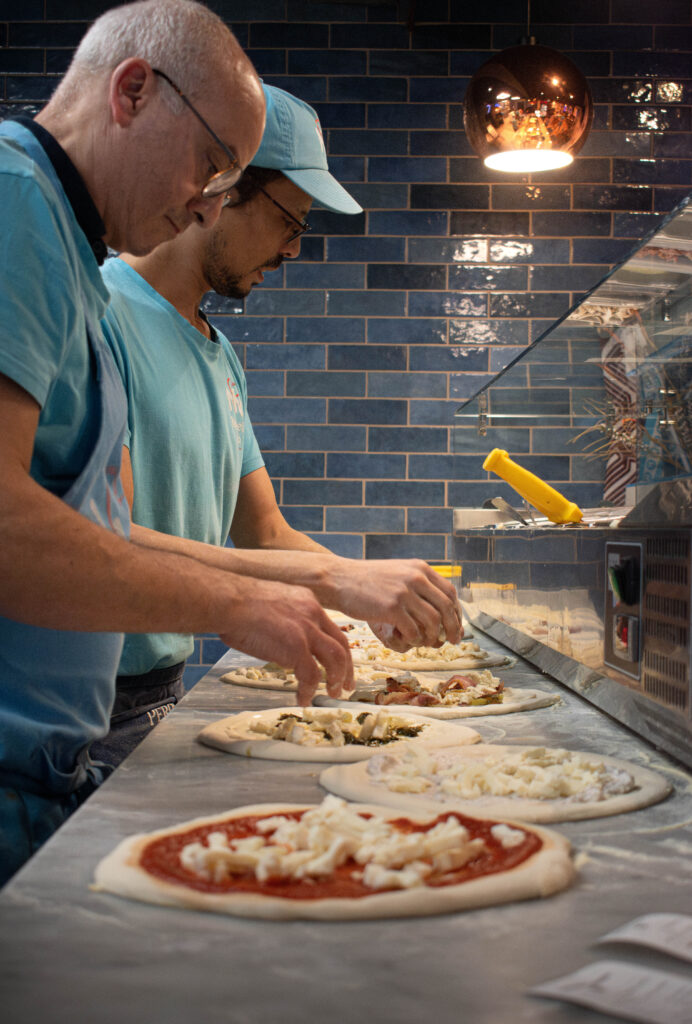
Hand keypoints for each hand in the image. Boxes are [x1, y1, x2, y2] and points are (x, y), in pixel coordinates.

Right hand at [219, 578, 353, 704]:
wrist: (228, 601)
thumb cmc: (236, 603)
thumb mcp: (270, 604)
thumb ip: (283, 620)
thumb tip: (280, 640)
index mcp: (306, 601)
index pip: (330, 627)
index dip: (336, 647)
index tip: (338, 661)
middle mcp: (312, 614)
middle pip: (341, 643)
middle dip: (346, 667)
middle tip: (345, 684)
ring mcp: (307, 630)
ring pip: (336, 659)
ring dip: (336, 678)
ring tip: (333, 693)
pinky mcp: (297, 646)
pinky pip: (311, 675)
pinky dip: (309, 690)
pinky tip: (303, 699)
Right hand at [327, 559, 462, 648]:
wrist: (339, 578)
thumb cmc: (366, 580)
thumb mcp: (398, 572)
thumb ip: (417, 583)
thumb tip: (439, 605)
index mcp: (420, 568)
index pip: (450, 592)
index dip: (457, 612)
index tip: (457, 626)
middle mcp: (416, 578)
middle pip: (447, 607)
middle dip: (453, 628)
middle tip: (453, 641)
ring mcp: (404, 593)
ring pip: (433, 622)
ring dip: (433, 636)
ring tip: (425, 642)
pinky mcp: (391, 608)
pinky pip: (414, 630)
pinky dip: (415, 640)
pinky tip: (408, 641)